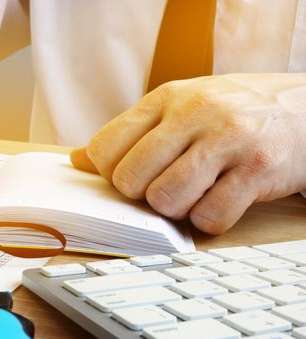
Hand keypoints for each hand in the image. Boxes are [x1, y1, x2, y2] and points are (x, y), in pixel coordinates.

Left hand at [71, 74, 305, 233]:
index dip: (110, 174)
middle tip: (165, 186)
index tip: (132, 176)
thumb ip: (127, 134)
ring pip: (165, 201)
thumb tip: (76, 160)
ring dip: (175, 209)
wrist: (303, 107)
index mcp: (165, 98)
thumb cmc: (228, 113)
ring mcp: (226, 140)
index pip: (104, 148)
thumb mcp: (177, 108)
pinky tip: (221, 199)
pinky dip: (209, 220)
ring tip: (194, 192)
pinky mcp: (257, 169)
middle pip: (130, 179)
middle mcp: (193, 113)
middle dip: (142, 195)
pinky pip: (209, 218)